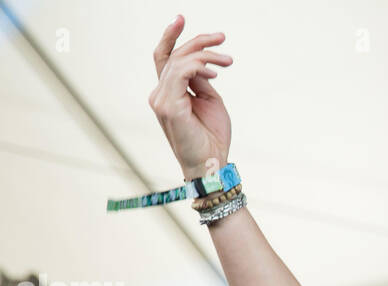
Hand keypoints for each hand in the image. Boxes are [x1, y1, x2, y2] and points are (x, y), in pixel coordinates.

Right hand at [149, 15, 232, 179]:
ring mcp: (161, 100)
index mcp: (167, 94)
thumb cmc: (212, 138)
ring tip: (228, 61)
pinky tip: (215, 72)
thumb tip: (200, 62)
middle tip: (222, 38)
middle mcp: (159, 95)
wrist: (212, 165)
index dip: (170, 36)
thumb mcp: (210, 101)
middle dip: (198, 42)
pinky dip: (199, 66)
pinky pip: (181, 73)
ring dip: (206, 55)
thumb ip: (201, 80)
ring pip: (179, 62)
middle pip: (173, 55)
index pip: (164, 58)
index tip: (181, 18)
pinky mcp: (168, 106)